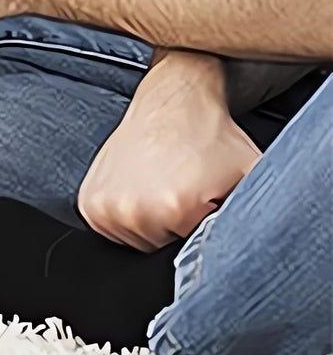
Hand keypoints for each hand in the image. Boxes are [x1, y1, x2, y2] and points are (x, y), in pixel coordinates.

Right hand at [79, 58, 260, 249]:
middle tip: (185, 194)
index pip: (195, 254)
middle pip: (163, 252)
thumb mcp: (250, 177)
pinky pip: (112, 229)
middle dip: (177, 230)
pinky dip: (127, 215)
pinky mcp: (89, 201)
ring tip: (162, 188)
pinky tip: (141, 188)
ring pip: (137, 244)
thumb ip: (261, 216)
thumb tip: (265, 252)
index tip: (206, 204)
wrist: (174, 100)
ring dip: (151, 225)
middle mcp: (133, 210)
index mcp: (173, 209)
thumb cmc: (211, 139)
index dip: (204, 229)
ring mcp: (105, 206)